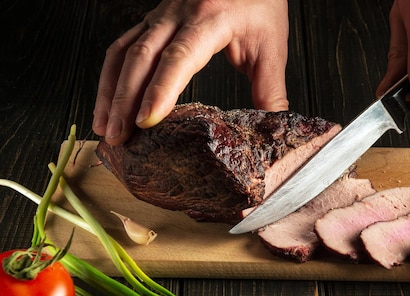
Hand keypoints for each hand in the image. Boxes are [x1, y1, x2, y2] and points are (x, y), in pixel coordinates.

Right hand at [93, 0, 289, 144]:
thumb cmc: (261, 4)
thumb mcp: (272, 47)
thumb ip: (271, 90)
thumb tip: (271, 130)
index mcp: (211, 19)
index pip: (179, 57)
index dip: (160, 90)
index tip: (146, 121)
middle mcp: (179, 14)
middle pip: (142, 57)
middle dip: (125, 99)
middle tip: (119, 137)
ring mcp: (161, 16)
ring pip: (124, 51)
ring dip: (110, 91)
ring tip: (105, 128)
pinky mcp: (153, 21)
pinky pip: (122, 46)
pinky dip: (111, 76)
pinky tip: (107, 102)